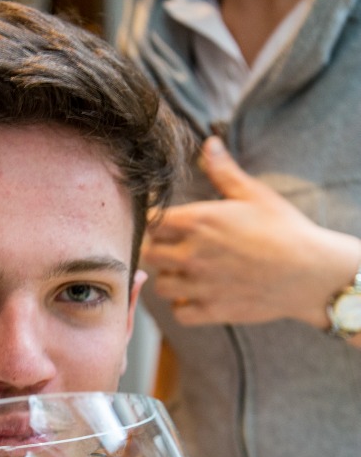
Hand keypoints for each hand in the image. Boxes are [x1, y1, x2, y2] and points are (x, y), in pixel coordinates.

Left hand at [144, 136, 360, 327]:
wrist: (309, 272)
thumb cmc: (284, 230)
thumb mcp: (254, 194)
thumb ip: (224, 171)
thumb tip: (208, 143)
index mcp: (197, 221)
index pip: (150, 220)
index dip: (151, 220)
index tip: (159, 222)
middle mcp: (191, 254)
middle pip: (147, 254)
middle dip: (155, 249)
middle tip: (169, 247)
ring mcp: (199, 285)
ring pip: (161, 285)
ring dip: (169, 277)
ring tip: (184, 271)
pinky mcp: (211, 310)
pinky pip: (179, 313)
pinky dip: (183, 305)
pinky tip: (195, 294)